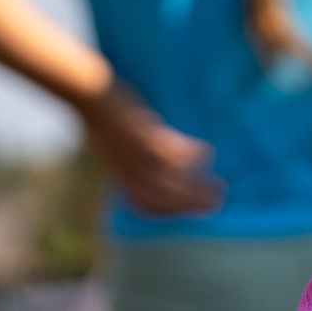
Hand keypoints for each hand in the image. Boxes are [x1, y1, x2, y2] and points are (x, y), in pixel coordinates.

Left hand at [80, 82, 223, 217]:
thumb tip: (154, 164)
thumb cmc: (104, 119)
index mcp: (120, 177)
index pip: (147, 207)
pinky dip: (195, 157)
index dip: (170, 212)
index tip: (189, 210)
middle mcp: (130, 173)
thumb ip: (130, 162)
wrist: (92, 98)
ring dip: (199, 189)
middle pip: (166, 199)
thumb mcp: (114, 147)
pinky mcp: (147, 139)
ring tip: (219, 186)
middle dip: (192, 204)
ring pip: (174, 183)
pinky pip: (177, 155)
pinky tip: (208, 153)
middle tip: (215, 203)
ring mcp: (139, 157)